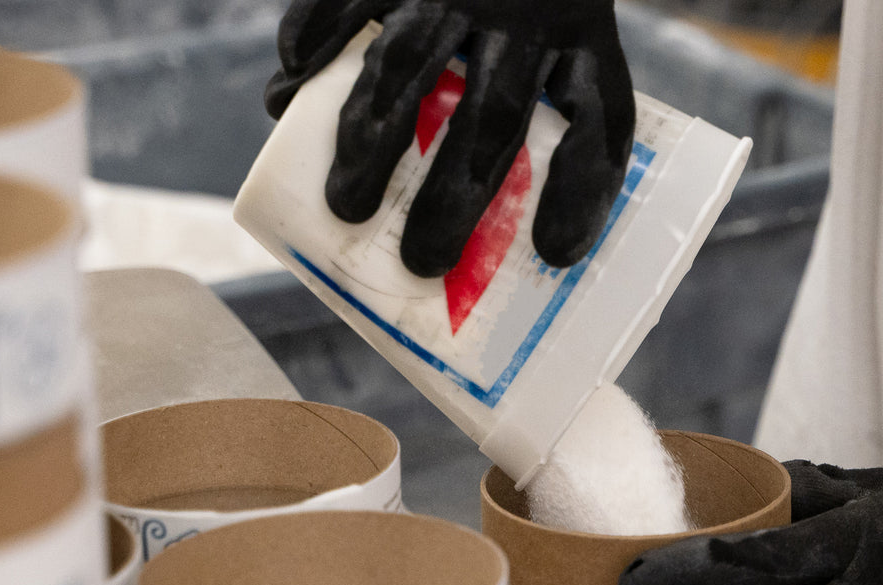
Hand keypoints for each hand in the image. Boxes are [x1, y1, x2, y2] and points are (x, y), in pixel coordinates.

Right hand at [265, 0, 635, 274]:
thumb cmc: (538, 17)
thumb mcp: (576, 55)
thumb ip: (567, 133)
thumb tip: (546, 253)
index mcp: (584, 44)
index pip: (597, 119)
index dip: (578, 190)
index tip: (554, 253)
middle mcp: (523, 16)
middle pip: (494, 113)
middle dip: (454, 194)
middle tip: (422, 261)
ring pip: (411, 64)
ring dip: (372, 138)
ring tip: (346, 207)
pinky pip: (346, 1)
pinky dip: (314, 47)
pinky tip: (285, 99)